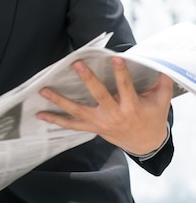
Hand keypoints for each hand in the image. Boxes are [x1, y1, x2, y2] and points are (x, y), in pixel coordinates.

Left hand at [37, 56, 173, 155]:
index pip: (126, 87)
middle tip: (77, 64)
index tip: (115, 58)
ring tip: (44, 90)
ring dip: (60, 101)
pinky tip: (41, 115)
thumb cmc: (153, 116)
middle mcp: (114, 115)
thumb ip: (162, 81)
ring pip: (78, 112)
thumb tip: (162, 62)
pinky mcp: (93, 128)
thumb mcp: (162, 100)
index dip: (121, 73)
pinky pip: (72, 125)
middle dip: (88, 80)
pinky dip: (56, 120)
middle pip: (100, 96)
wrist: (146, 144)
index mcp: (132, 107)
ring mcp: (101, 123)